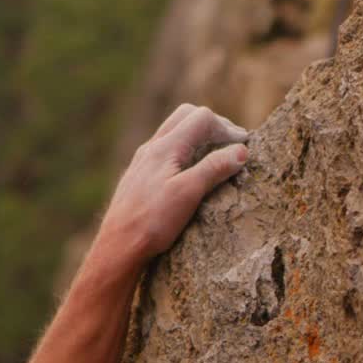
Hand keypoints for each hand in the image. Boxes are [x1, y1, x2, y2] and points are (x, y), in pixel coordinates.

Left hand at [96, 104, 249, 270]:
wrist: (118, 246)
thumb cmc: (152, 221)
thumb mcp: (189, 193)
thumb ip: (214, 168)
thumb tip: (241, 150)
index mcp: (164, 148)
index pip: (201, 118)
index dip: (227, 128)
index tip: (244, 147)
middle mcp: (152, 148)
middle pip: (186, 116)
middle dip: (214, 125)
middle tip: (233, 144)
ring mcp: (144, 161)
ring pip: (176, 132)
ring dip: (200, 137)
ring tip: (219, 156)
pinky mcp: (142, 175)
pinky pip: (168, 150)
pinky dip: (188, 150)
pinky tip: (194, 171)